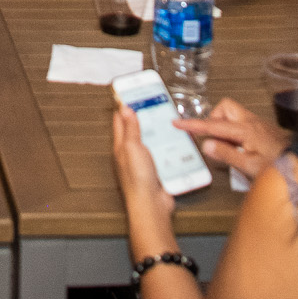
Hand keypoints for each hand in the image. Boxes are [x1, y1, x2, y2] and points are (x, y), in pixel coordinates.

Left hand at [110, 101, 178, 239]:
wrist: (151, 204)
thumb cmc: (137, 178)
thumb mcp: (132, 147)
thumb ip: (130, 129)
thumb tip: (125, 109)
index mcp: (121, 145)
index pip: (120, 121)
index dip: (125, 106)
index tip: (132, 94)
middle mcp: (131, 153)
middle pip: (138, 130)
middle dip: (145, 117)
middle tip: (155, 104)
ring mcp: (144, 162)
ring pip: (152, 142)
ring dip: (159, 133)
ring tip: (169, 120)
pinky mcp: (157, 170)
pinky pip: (163, 154)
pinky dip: (169, 148)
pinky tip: (177, 142)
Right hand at [177, 96, 287, 177]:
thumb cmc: (278, 166)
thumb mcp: (249, 166)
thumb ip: (226, 154)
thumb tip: (206, 144)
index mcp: (245, 130)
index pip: (213, 125)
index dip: (194, 125)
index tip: (178, 123)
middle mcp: (251, 122)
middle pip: (224, 108)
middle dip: (214, 118)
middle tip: (212, 137)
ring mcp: (258, 124)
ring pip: (233, 114)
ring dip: (225, 126)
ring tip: (227, 146)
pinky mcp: (262, 129)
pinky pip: (242, 123)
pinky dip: (234, 132)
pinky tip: (239, 148)